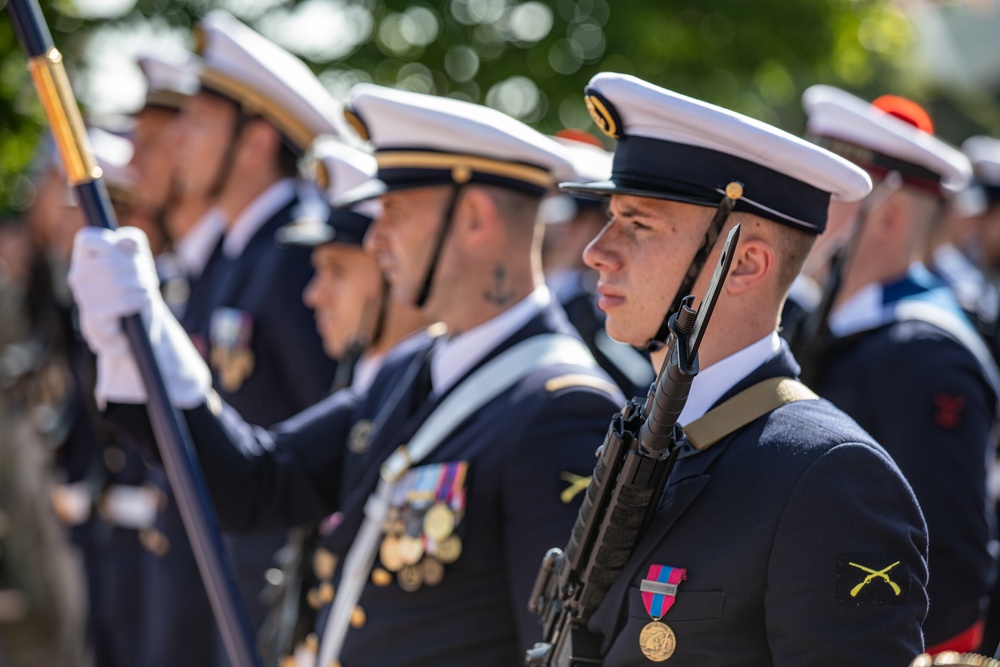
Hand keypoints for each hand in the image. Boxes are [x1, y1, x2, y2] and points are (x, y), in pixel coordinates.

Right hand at [68, 227, 210, 408]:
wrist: (137, 330)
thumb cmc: (137, 289)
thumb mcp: (139, 259)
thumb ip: (133, 242)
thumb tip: (125, 241)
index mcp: (84, 258)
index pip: (88, 239)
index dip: (111, 243)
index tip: (127, 255)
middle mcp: (79, 276)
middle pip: (114, 260)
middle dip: (139, 269)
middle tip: (145, 280)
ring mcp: (84, 298)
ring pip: (121, 282)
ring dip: (141, 288)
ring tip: (143, 295)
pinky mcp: (94, 319)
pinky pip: (122, 304)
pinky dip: (137, 304)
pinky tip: (138, 307)